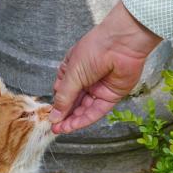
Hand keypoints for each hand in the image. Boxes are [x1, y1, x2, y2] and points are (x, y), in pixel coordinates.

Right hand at [50, 1, 161, 133]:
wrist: (121, 43)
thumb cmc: (95, 49)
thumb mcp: (72, 74)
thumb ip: (64, 98)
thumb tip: (54, 115)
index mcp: (72, 70)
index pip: (62, 92)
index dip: (57, 105)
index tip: (50, 117)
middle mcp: (85, 80)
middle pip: (73, 102)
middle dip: (64, 116)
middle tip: (55, 128)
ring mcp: (98, 88)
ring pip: (84, 109)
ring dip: (73, 120)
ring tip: (62, 129)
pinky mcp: (111, 95)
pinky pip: (97, 110)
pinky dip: (86, 119)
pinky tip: (74, 126)